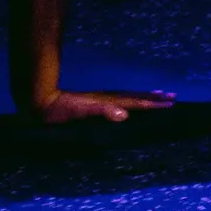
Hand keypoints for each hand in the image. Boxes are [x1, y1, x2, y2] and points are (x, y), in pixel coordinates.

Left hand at [23, 86, 174, 126]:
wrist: (39, 101)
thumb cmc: (58, 111)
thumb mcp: (80, 112)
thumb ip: (102, 112)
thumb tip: (125, 114)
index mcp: (107, 102)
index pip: (135, 102)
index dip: (152, 103)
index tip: (169, 102)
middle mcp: (107, 99)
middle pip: (135, 97)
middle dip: (153, 98)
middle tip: (172, 96)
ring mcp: (100, 100)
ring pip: (128, 97)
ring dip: (144, 97)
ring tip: (157, 95)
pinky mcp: (93, 103)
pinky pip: (119, 100)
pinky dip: (130, 100)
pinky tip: (128, 104)